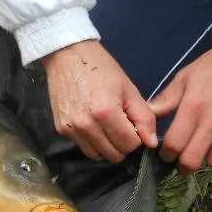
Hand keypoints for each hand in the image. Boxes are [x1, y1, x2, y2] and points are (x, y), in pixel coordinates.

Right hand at [42, 40, 158, 162]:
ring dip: (107, 146)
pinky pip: (83, 147)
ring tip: (107, 127)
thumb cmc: (100, 68)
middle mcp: (86, 125)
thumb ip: (143, 117)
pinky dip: (92, 142)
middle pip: (114, 154)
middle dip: (123, 144)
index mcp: (106, 112)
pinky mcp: (61, 129)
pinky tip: (93, 125)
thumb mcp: (129, 89)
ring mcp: (71, 128)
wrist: (67, 55)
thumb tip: (150, 143)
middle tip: (121, 126)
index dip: (137, 137)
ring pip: (97, 155)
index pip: (130, 144)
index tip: (133, 124)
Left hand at [149, 21, 211, 174]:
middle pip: (193, 160)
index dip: (166, 154)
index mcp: (194, 108)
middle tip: (180, 163)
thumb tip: (146, 116)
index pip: (174, 144)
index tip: (165, 154)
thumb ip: (165, 101)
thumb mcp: (185, 78)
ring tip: (203, 150)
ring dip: (207, 159)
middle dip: (182, 166)